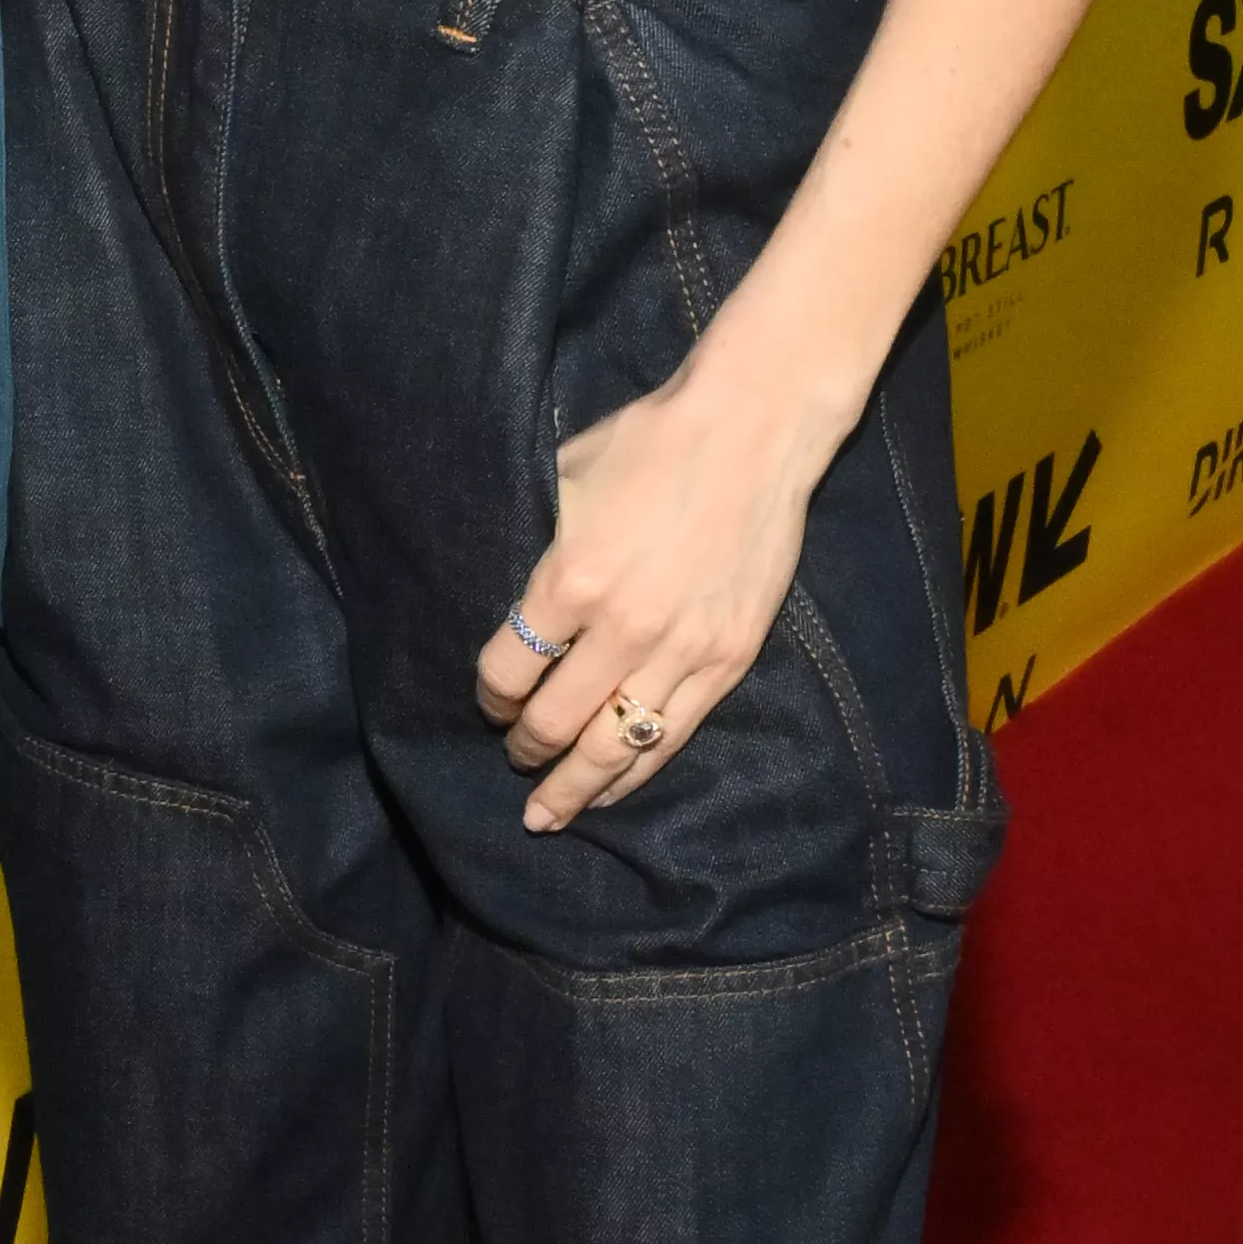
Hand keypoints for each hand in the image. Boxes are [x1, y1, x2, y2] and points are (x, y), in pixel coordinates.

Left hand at [475, 370, 818, 829]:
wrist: (753, 431)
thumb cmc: (650, 442)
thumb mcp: (564, 484)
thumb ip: (539, 554)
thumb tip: (514, 608)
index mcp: (571, 580)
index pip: (507, 672)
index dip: (489, 699)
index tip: (489, 702)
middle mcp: (623, 627)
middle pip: (552, 723)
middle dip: (523, 750)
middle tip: (512, 758)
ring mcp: (681, 650)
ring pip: (613, 748)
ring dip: (573, 787)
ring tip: (548, 813)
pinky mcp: (728, 660)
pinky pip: (671, 738)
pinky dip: (634, 774)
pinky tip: (611, 792)